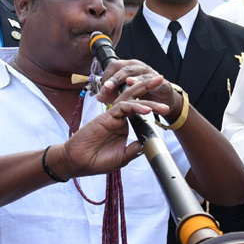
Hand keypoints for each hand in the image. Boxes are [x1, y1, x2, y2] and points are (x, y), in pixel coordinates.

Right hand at [51, 95, 170, 177]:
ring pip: (130, 98)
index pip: (139, 110)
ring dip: (145, 92)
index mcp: (123, 126)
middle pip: (136, 98)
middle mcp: (119, 118)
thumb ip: (135, 148)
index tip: (163, 103)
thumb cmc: (97, 160)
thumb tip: (146, 142)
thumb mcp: (123, 157)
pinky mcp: (106, 117)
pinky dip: (135, 106)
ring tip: (158, 86)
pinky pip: (123, 107)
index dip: (151, 105)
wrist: (79, 163)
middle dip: (149, 88)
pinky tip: (147, 110)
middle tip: (162, 81)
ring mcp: (112, 116)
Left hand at [95, 60, 181, 119]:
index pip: (113, 66)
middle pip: (123, 69)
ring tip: (122, 84)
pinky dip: (143, 82)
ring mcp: (149, 73)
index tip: (101, 90)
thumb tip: (98, 97)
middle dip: (113, 79)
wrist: (162, 100)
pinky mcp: (159, 81)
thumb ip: (112, 94)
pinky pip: (150, 81)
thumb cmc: (143, 94)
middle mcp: (138, 67)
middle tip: (105, 89)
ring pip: (137, 74)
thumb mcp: (125, 94)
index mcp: (128, 67)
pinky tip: (136, 85)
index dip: (106, 77)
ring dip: (128, 80)